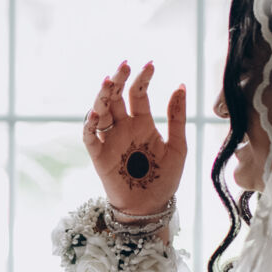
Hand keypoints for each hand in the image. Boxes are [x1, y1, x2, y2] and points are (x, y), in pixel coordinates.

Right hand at [84, 62, 187, 217]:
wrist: (151, 207)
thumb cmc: (164, 178)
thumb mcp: (177, 146)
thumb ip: (177, 117)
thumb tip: (181, 85)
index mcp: (142, 122)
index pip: (138, 93)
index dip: (143, 78)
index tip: (150, 64)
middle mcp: (123, 127)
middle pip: (115, 96)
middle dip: (118, 79)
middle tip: (123, 65)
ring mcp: (109, 140)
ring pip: (100, 111)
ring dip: (102, 96)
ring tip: (107, 82)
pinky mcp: (98, 155)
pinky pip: (90, 137)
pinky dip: (90, 124)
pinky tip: (96, 113)